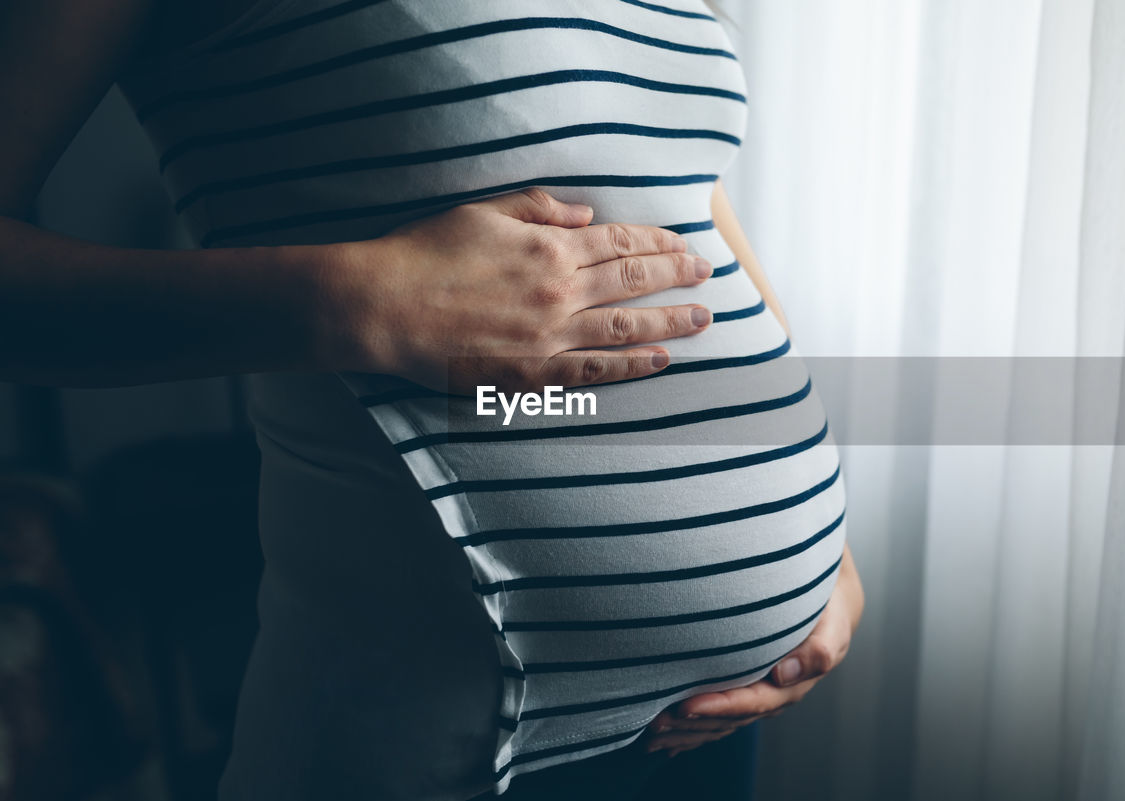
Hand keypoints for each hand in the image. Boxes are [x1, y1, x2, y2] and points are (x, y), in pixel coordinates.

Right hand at [327, 188, 712, 392]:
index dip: (659, 244)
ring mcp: (551, 335)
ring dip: (670, 321)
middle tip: (708, 275)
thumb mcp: (483, 210)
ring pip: (627, 325)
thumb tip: (586, 214)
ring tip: (703, 319)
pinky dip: (633, 366)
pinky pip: (596, 371)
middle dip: (677, 276)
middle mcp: (561, 289)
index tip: (685, 245)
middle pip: (635, 280)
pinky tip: (661, 361)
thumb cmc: (425, 252)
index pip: (622, 242)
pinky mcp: (534, 372)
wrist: (384, 306)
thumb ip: (539, 208)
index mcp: (550, 246)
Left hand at [644, 544, 863, 756]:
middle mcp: (772, 696)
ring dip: (685, 731)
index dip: (719, 706)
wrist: (829, 606)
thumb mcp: (832, 626)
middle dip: (691, 725)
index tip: (685, 705)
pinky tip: (667, 738)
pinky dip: (692, 728)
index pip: (751, 701)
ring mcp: (757, 696)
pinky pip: (717, 716)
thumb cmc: (827, 610)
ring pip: (719, 722)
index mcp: (792, 684)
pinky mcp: (745, 690)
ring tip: (650, 735)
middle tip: (654, 724)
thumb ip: (818, 650)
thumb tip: (784, 674)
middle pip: (729, 719)